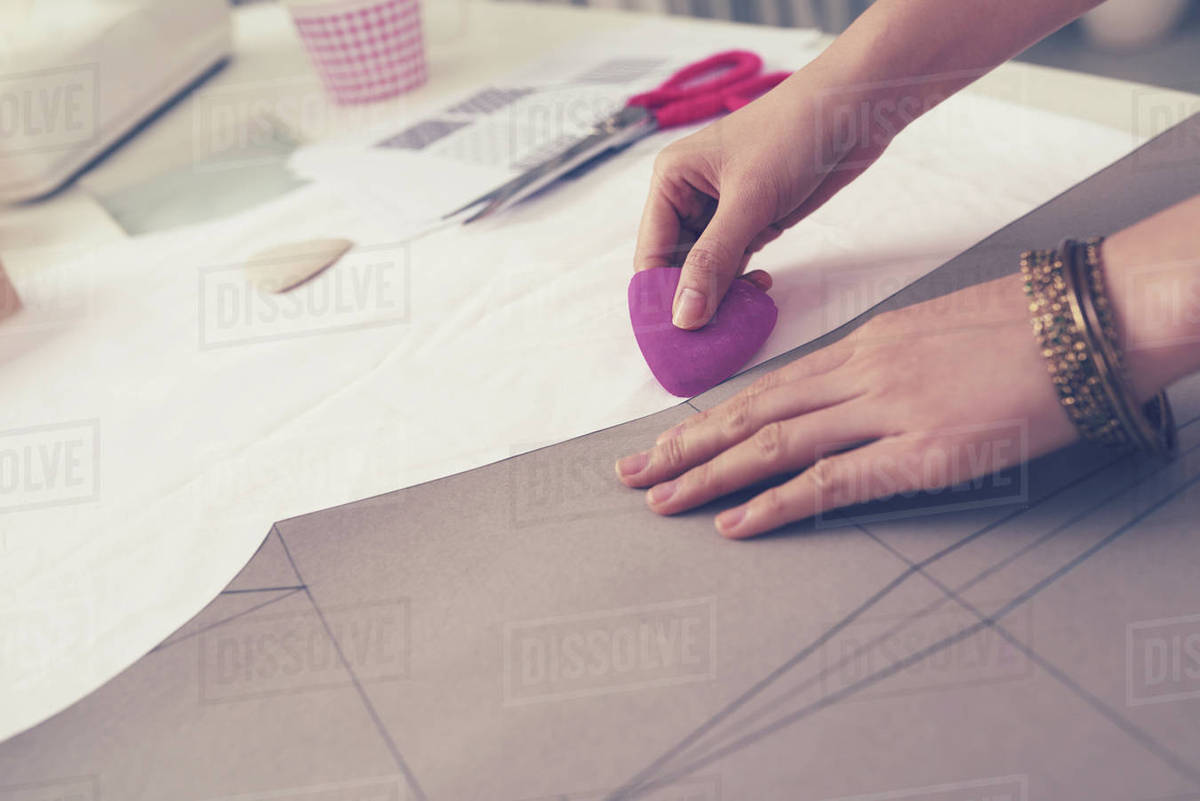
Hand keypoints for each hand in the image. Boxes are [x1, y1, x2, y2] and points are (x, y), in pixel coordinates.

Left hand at [614, 276, 1081, 537]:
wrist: (1090, 319)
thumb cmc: (1025, 327)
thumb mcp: (938, 334)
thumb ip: (888, 364)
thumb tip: (853, 390)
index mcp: (865, 345)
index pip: (769, 387)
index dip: (712, 417)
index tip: (669, 439)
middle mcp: (861, 373)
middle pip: (752, 413)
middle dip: (684, 446)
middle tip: (632, 473)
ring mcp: (887, 409)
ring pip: (774, 443)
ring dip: (708, 475)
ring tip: (658, 499)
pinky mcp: (923, 451)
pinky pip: (832, 481)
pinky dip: (776, 503)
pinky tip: (735, 523)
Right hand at [634, 73, 891, 329]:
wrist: (855, 109)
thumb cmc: (793, 135)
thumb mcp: (748, 201)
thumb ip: (713, 261)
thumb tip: (683, 317)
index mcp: (671, 181)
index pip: (651, 253)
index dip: (661, 296)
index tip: (678, 336)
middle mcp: (689, 196)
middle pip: (676, 266)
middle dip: (693, 299)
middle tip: (715, 332)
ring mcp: (722, 210)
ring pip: (707, 269)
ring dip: (722, 294)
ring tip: (744, 311)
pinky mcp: (753, 220)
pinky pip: (735, 263)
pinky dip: (744, 282)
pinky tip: (762, 287)